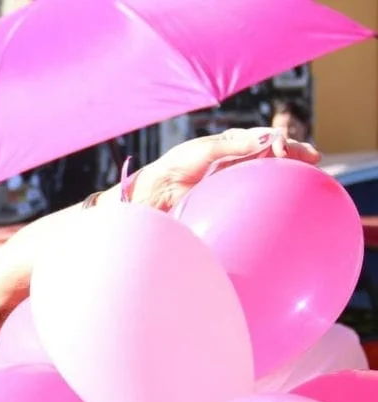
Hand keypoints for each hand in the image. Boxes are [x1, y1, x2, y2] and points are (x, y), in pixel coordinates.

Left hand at [126, 126, 320, 212]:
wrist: (158, 191)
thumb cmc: (176, 166)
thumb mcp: (203, 151)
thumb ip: (231, 146)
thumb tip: (264, 139)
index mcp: (233, 142)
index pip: (265, 136)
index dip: (279, 139)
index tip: (283, 149)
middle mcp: (239, 156)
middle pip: (274, 150)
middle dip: (295, 151)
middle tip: (313, 157)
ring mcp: (238, 175)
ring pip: (270, 168)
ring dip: (290, 168)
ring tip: (310, 171)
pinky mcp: (235, 192)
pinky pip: (259, 189)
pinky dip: (274, 187)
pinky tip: (286, 195)